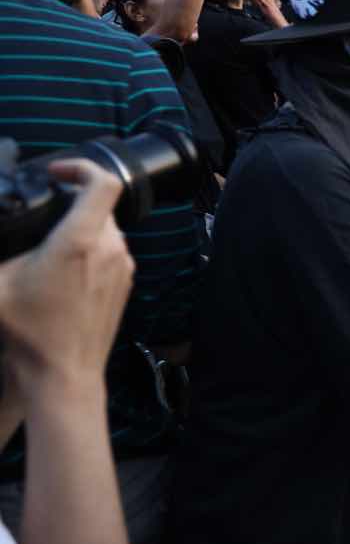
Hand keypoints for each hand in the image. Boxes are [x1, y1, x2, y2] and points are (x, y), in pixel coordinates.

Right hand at [0, 160, 132, 395]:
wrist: (64, 376)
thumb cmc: (30, 336)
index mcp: (80, 241)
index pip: (103, 183)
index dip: (82, 167)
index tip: (58, 171)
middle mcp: (110, 249)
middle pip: (102, 205)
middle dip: (74, 200)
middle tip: (45, 208)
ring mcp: (123, 267)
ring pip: (108, 229)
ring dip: (82, 226)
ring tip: (50, 242)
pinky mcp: (126, 284)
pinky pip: (113, 252)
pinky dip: (93, 248)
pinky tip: (65, 267)